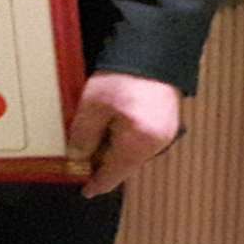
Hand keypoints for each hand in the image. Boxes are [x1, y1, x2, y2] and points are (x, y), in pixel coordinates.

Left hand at [67, 71, 182, 197]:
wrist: (155, 52)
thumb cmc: (126, 77)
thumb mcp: (93, 106)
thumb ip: (84, 135)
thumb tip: (77, 156)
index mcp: (139, 145)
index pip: (115, 174)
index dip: (98, 183)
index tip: (87, 191)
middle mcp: (157, 145)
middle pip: (124, 164)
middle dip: (102, 163)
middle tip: (81, 158)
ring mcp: (165, 134)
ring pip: (131, 151)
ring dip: (111, 148)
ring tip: (92, 137)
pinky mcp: (166, 122)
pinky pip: (140, 139)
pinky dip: (123, 138)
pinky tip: (110, 126)